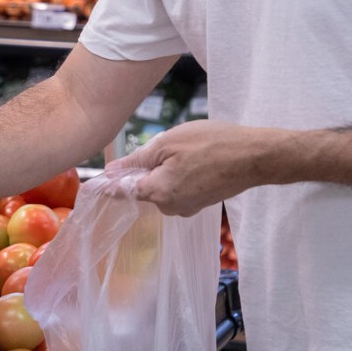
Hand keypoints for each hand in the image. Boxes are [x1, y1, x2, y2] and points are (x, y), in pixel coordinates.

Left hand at [105, 120, 284, 215]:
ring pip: (161, 187)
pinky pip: (178, 189)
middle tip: (166, 147)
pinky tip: (196, 159)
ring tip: (187, 151)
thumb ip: (137, 160)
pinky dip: (180, 175)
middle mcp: (170, 207)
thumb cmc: (213, 145)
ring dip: (165, 170)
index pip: (121, 192)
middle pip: (143, 188)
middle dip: (146, 169)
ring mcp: (187, 207)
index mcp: (157, 193)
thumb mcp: (168, 143)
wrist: (256, 157)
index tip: (95, 181)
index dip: (108, 184)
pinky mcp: (200, 204)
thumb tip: (111, 171)